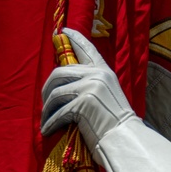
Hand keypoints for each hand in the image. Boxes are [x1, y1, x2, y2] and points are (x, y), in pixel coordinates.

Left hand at [41, 26, 134, 153]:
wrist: (126, 140)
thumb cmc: (118, 125)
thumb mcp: (108, 96)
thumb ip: (93, 86)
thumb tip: (68, 86)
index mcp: (104, 72)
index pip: (87, 50)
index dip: (75, 39)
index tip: (63, 32)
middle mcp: (96, 76)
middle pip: (60, 72)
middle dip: (47, 88)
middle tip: (44, 102)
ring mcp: (89, 89)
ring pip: (56, 93)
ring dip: (47, 109)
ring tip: (44, 119)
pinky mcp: (82, 105)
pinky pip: (59, 113)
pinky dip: (50, 123)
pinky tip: (46, 130)